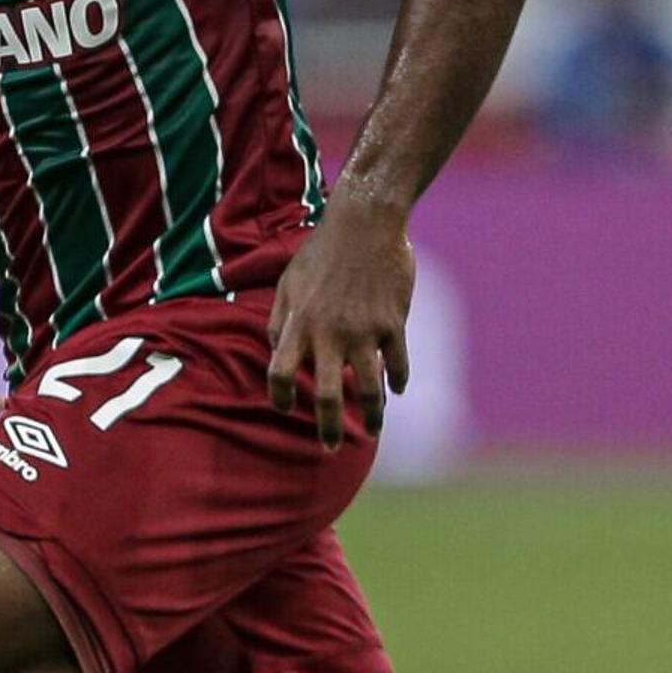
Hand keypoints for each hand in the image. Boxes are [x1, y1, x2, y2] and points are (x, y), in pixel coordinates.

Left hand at [269, 197, 412, 448]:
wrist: (365, 224)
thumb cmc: (320, 252)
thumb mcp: (288, 283)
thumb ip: (279, 320)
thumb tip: (273, 351)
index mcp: (298, 324)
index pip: (279, 373)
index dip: (279, 395)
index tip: (285, 407)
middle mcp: (330, 334)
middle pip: (325, 395)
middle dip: (327, 428)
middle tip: (329, 448)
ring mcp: (364, 331)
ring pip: (369, 389)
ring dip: (371, 416)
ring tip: (371, 430)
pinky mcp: (393, 324)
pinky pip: (398, 364)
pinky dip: (398, 381)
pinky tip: (396, 391)